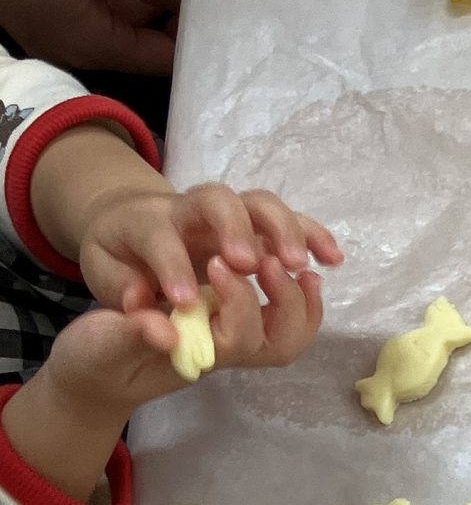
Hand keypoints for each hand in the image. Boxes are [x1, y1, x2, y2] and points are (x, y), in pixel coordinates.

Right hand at [4, 253, 323, 504]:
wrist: (96, 372)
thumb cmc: (97, 358)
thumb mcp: (102, 345)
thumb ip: (132, 335)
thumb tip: (165, 332)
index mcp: (196, 356)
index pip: (238, 336)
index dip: (240, 300)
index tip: (219, 263)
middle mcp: (224, 354)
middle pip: (278, 342)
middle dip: (284, 300)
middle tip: (268, 260)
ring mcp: (233, 343)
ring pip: (288, 336)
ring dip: (298, 299)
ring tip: (290, 261)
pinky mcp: (232, 325)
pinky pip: (281, 322)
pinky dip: (296, 296)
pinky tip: (292, 266)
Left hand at [71, 172, 339, 320]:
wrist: (132, 224)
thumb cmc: (121, 256)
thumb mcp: (104, 274)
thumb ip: (120, 289)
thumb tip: (141, 304)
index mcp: (146, 223)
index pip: (160, 238)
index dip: (172, 268)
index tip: (184, 302)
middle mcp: (190, 210)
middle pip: (217, 200)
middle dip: (236, 231)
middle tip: (249, 266)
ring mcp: (230, 214)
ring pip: (261, 205)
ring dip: (285, 233)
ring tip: (300, 268)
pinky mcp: (258, 225)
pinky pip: (292, 221)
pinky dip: (314, 236)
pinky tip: (333, 260)